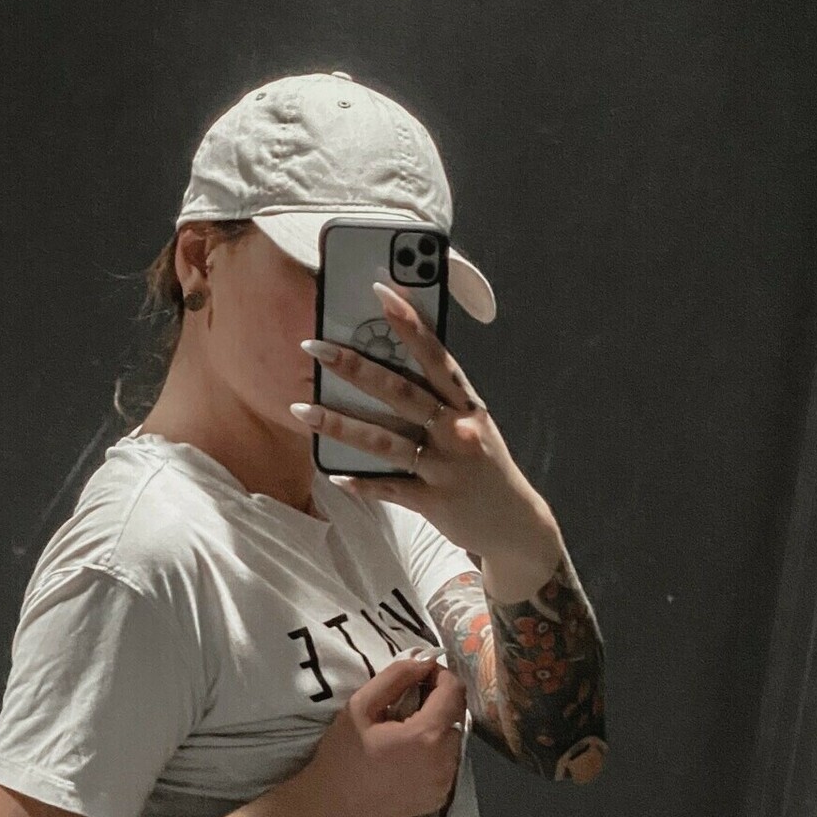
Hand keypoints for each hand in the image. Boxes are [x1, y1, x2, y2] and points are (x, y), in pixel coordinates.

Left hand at [288, 280, 560, 573]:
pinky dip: (362, 483)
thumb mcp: (473, 426)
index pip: (436, 356)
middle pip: (400, 392)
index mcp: (467, 404)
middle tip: (313, 347)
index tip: (380, 291)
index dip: (409, 323)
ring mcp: (446, 467)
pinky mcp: (435, 502)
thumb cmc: (485, 467)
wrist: (516, 524)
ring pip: (385, 442)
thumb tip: (390, 373)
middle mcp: (458, 430)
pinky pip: (390, 489)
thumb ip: (441, 402)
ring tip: (300, 409)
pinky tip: (335, 474)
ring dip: (339, 424)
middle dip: (354, 367)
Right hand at [289, 652, 467, 816]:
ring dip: (436, 731)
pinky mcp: (439, 799)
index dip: (439, 676)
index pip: (454, 691)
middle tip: (406, 706)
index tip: (419, 676)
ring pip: (454, 742)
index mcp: (427, 735)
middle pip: (455, 717)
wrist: (331, 805)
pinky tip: (407, 759)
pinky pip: (447, 766)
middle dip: (437, 705)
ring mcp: (444, 784)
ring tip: (405, 735)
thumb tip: (425, 660)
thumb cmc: (342, 754)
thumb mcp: (360, 705)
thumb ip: (396, 677)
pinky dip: (434, 756)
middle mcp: (445, 761)